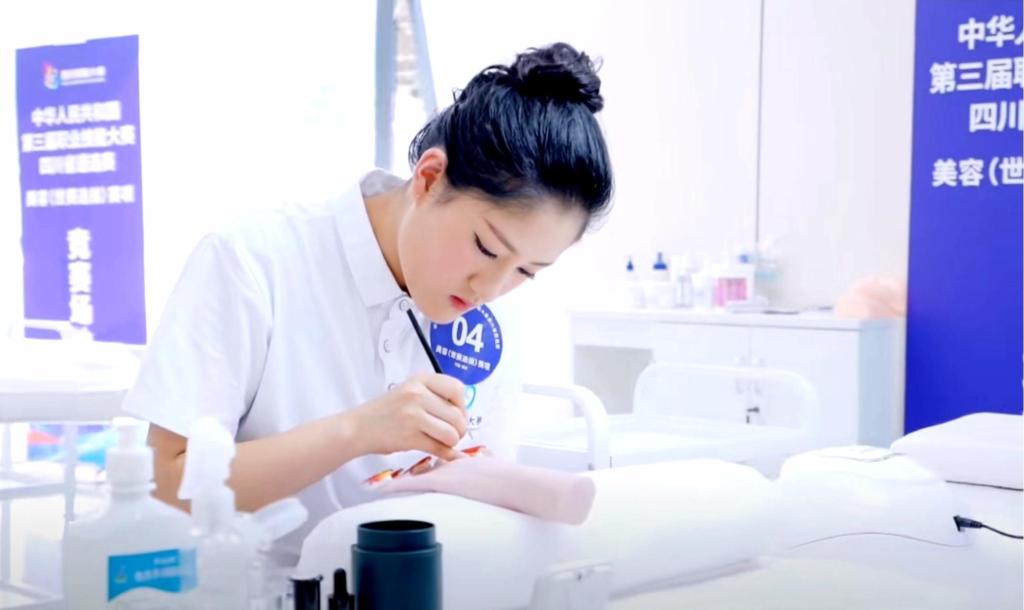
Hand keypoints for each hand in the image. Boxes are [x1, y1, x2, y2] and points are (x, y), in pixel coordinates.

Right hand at [346, 373, 467, 460]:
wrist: (358, 428)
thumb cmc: (386, 412)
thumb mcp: (409, 392)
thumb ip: (435, 397)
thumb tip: (464, 416)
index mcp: (420, 380)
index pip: (457, 389)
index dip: (462, 406)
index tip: (456, 414)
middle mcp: (418, 394)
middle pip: (458, 415)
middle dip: (460, 429)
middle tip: (452, 434)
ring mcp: (413, 415)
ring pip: (452, 433)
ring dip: (452, 442)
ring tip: (442, 442)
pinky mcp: (410, 437)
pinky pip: (439, 448)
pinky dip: (447, 454)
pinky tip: (446, 454)